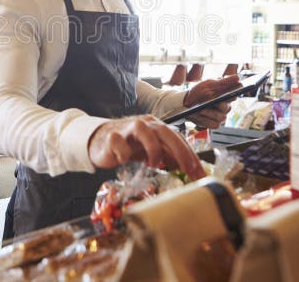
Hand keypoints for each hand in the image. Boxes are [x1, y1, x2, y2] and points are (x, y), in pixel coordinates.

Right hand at [87, 115, 205, 181]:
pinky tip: (124, 160)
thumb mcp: (151, 151)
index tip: (198, 173)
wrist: (100, 140)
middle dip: (180, 151)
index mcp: (156, 127)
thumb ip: (167, 156)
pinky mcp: (112, 135)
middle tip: (188, 170)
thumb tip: (188, 169)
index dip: (190, 155)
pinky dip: (124, 153)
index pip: (177, 138)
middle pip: (166, 132)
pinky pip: (119, 142)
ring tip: (153, 165)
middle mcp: (145, 124)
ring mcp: (128, 128)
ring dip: (153, 150)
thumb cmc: (129, 146)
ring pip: (145, 131)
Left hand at [183, 75, 241, 128]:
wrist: (187, 102)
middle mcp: (227, 107)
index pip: (235, 94)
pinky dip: (203, 119)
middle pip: (226, 107)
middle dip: (217, 104)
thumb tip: (237, 77)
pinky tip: (195, 115)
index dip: (233, 93)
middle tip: (211, 101)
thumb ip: (224, 82)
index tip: (228, 92)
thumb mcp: (210, 84)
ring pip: (219, 116)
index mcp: (228, 95)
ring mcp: (222, 116)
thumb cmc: (200, 91)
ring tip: (198, 109)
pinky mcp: (215, 124)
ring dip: (207, 112)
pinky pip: (213, 124)